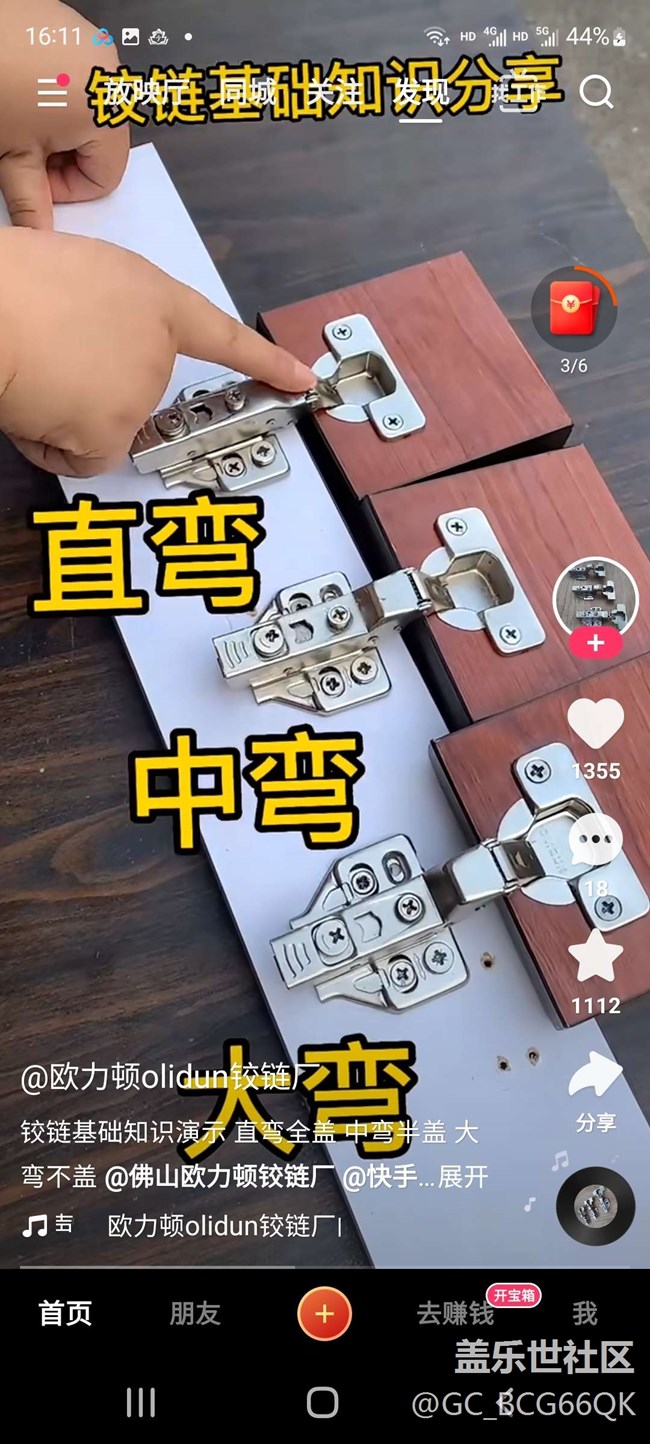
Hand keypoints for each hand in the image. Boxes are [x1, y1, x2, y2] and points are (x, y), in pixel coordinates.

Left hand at [0, 2, 128, 226]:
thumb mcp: (11, 154)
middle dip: (64, 152)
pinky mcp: (71, 26)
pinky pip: (75, 73)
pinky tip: (23, 86)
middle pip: (102, 140)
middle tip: (25, 146)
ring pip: (88, 107)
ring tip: (22, 114)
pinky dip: (53, 88)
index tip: (36, 176)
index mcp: (102, 110)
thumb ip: (31, 200)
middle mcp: (106, 72)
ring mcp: (90, 43)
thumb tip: (40, 231)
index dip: (68, 186)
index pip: (106, 176)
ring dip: (58, 121)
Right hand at [0, 228, 315, 475]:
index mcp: (152, 296)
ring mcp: (140, 391)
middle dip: (88, 387)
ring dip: (62, 411)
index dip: (265, 361)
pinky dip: (51, 444)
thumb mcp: (76, 276)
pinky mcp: (115, 430)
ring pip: (100, 427)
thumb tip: (93, 353)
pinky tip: (32, 404)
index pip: (222, 335)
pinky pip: (81, 458)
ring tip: (32, 368)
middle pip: (134, 392)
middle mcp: (157, 346)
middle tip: (46, 354)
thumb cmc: (10, 285)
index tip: (300, 378)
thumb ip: (109, 314)